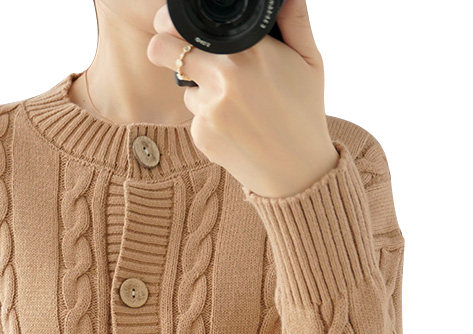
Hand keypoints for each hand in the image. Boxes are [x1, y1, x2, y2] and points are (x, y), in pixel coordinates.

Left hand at [147, 0, 339, 196]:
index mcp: (249, 51)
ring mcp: (209, 109)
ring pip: (185, 88)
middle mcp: (224, 77)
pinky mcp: (201, 135)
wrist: (297, 174)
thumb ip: (295, 20)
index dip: (174, 23)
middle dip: (164, 49)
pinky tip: (236, 129)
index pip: (189, 25)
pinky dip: (209, 120)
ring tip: (237, 106)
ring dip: (201, 91)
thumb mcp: (309, 61)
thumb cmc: (305, 113)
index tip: (174, 26)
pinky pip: (195, 117)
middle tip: (172, 52)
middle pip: (163, 51)